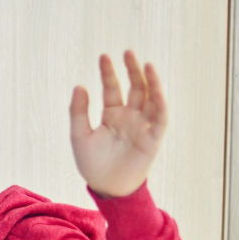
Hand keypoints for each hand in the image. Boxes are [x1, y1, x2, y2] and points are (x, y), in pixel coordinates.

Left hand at [69, 50, 167, 197]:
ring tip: (145, 64)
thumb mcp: (79, 134)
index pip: (112, 88)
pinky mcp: (153, 137)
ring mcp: (143, 125)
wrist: (106, 187)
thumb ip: (78, 111)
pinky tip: (155, 89)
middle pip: (135, 87)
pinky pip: (160, 117)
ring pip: (150, 98)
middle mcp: (129, 117)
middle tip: (127, 52)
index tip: (104, 56)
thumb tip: (79, 85)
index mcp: (112, 115)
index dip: (108, 72)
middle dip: (131, 70)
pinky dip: (160, 103)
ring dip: (150, 81)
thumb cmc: (91, 163)